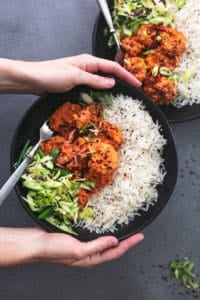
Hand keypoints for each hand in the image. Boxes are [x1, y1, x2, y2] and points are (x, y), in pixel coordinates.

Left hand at [0, 55, 140, 93]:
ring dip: (112, 88)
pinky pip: (93, 87)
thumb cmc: (51, 74)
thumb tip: (112, 83)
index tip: (137, 83)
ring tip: (123, 96)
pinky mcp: (77, 84)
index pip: (113, 67)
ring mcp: (82, 76)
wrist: (33, 80)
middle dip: (122, 81)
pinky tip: (104, 98)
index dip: (126, 76)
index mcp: (88, 62)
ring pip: (102, 81)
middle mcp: (87, 67)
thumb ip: (94, 80)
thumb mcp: (75, 76)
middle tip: (133, 90)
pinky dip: (101, 92)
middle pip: (109, 73)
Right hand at [0, 227, 143, 266]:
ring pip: (104, 242)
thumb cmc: (53, 249)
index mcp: (90, 259)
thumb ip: (96, 246)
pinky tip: (104, 226)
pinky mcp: (77, 238)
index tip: (140, 237)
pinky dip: (103, 231)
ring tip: (125, 230)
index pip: (115, 252)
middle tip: (137, 234)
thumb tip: (114, 241)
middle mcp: (89, 254)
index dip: (129, 245)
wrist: (36, 243)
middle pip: (112, 248)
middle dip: (125, 242)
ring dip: (115, 236)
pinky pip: (95, 235)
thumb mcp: (77, 250)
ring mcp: (83, 246)